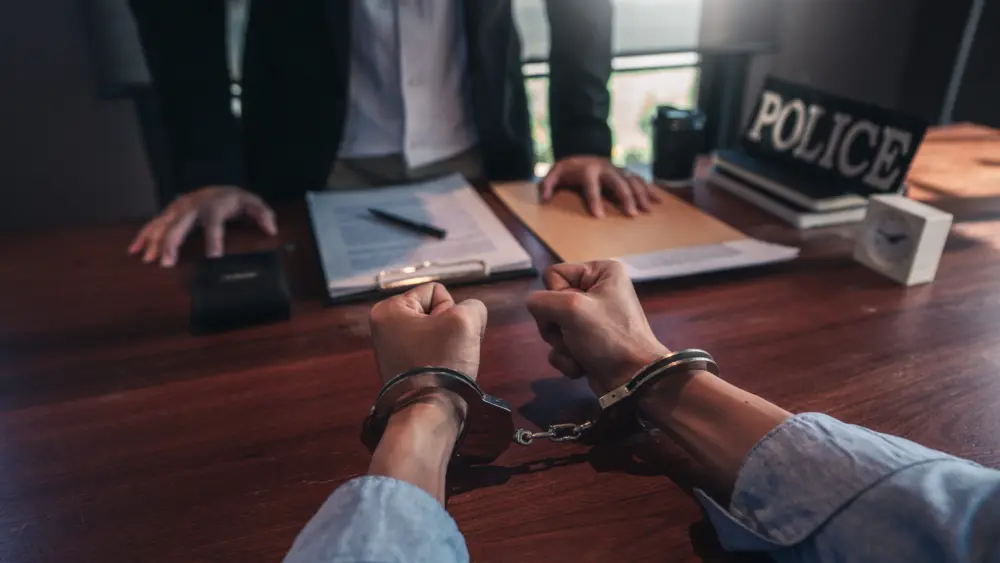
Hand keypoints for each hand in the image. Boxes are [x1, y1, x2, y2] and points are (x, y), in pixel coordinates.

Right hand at [128, 186, 277, 266]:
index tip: (214, 260)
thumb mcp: (252, 204)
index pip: (214, 226)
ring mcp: (178, 209)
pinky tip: (135, 249)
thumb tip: (271, 229)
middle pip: (180, 225)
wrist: (216, 187)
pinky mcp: (170, 212)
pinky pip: (154, 223)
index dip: (214, 242)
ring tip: (148, 260)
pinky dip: (143, 235)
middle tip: (166, 263)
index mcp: (214, 207)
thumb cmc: (235, 201)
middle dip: (172, 244)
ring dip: (154, 242)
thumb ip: (263, 215)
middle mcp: (192, 206)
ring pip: (163, 224)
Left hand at [369, 282, 487, 407]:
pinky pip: (432, 352)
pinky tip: (444, 374)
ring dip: (449, 345)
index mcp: (387, 310)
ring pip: (437, 333)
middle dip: (450, 329)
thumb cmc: (441, 362)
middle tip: (449, 351)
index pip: (436, 292)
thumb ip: (473, 307)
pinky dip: (442, 360)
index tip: (446, 335)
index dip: (451, 311)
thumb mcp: (465, 321)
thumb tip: (470, 319)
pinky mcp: (403, 370)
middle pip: (435, 312)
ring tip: (448, 364)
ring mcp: (392, 350)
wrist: (428, 414)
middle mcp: (383, 327)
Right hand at [526, 260, 668, 395]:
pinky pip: (561, 345)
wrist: (632, 379)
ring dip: (562, 345)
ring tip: (581, 353)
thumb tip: (534, 308)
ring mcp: (592, 318)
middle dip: (557, 326)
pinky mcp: (588, 342)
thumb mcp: (571, 309)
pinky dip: (567, 358)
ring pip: (552, 326)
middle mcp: (597, 290)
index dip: (556, 297)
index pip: (553, 275)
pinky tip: (583, 366)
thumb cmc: (607, 337)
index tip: (574, 312)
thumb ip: (540, 301)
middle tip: (575, 337)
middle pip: (550, 302)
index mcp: (601, 272)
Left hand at [540, 156, 660, 217]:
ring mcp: (617, 169)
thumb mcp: (555, 173)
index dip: (595, 201)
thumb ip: (549, 184)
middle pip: (618, 183)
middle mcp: (605, 168)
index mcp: (588, 170)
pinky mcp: (624, 172)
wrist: (581, 153)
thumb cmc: (569, 168)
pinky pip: (638, 180)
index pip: (592, 187)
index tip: (599, 217)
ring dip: (641, 195)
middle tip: (631, 214)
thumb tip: (544, 197)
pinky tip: (657, 201)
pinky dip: (649, 189)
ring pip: (631, 180)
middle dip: (626, 198)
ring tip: (646, 210)